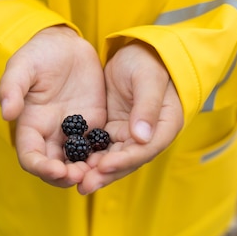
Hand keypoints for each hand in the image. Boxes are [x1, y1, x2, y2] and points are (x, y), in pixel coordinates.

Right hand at [0, 26, 106, 187]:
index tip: (57, 169)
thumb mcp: (22, 65)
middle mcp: (51, 135)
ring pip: (79, 163)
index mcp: (30, 126)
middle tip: (82, 176)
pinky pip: (99, 148)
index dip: (41, 168)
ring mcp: (74, 132)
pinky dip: (105, 157)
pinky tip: (116, 158)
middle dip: (66, 176)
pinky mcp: (94, 125)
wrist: (66, 44)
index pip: (31, 157)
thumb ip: (12, 88)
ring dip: (87, 172)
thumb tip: (7, 113)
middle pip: (55, 168)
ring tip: (99, 172)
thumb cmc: (39, 54)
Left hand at [78, 40, 183, 194]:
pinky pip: (101, 147)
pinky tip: (73, 165)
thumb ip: (146, 106)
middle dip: (105, 174)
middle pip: (126, 160)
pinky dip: (89, 157)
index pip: (143, 150)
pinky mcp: (115, 129)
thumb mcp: (148, 78)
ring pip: (112, 157)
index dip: (123, 161)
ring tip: (76, 182)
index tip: (103, 166)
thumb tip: (142, 137)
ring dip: (96, 171)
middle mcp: (148, 136)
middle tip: (84, 185)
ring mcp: (130, 134)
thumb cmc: (150, 61)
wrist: (141, 50)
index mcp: (164, 126)